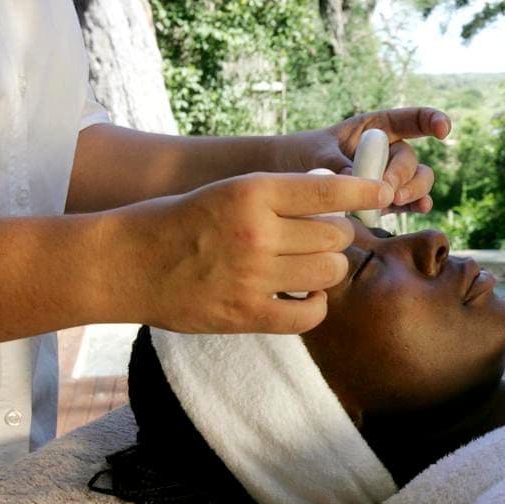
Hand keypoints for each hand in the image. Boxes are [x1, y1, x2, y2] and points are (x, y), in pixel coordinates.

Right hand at [105, 172, 392, 334]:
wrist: (122, 263)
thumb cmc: (176, 222)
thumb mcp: (226, 191)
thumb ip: (276, 198)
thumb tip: (334, 205)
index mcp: (252, 191)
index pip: (329, 189)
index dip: (364, 192)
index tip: (382, 194)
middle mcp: (257, 231)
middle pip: (336, 234)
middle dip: (337, 235)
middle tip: (321, 237)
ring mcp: (253, 275)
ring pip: (330, 272)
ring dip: (328, 269)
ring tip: (308, 266)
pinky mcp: (247, 314)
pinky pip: (309, 313)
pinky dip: (313, 304)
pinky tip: (300, 294)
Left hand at [278, 107, 451, 213]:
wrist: (289, 180)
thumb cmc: (302, 155)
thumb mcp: (316, 155)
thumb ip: (339, 166)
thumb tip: (362, 185)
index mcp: (375, 127)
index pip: (411, 119)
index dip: (431, 120)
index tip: (444, 131)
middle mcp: (388, 150)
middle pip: (411, 159)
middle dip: (402, 175)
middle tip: (386, 191)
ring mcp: (389, 175)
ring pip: (417, 180)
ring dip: (412, 191)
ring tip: (395, 201)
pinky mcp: (387, 199)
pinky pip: (410, 201)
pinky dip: (416, 204)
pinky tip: (419, 209)